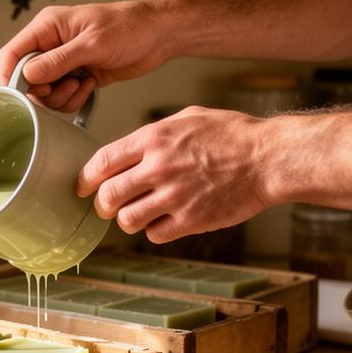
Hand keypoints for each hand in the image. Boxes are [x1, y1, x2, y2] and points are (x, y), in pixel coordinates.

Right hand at [0, 1, 171, 112]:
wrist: (158, 35)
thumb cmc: (129, 27)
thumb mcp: (92, 43)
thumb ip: (58, 60)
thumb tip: (27, 74)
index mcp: (48, 27)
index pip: (12, 54)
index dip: (9, 77)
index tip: (16, 96)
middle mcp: (51, 45)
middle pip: (26, 79)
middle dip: (44, 91)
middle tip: (66, 86)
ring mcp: (64, 62)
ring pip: (44, 92)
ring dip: (61, 97)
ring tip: (82, 84)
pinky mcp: (76, 76)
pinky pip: (63, 97)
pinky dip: (74, 98)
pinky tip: (91, 85)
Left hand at [78, 106, 269, 242]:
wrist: (268, 158)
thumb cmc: (232, 135)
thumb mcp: (187, 118)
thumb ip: (154, 134)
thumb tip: (129, 149)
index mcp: (153, 139)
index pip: (102, 162)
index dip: (86, 178)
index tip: (82, 186)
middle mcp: (158, 167)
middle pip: (108, 196)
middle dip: (102, 204)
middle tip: (106, 206)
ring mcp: (174, 196)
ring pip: (127, 220)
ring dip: (127, 220)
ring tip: (137, 214)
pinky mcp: (191, 220)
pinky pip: (155, 234)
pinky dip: (154, 231)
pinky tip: (164, 222)